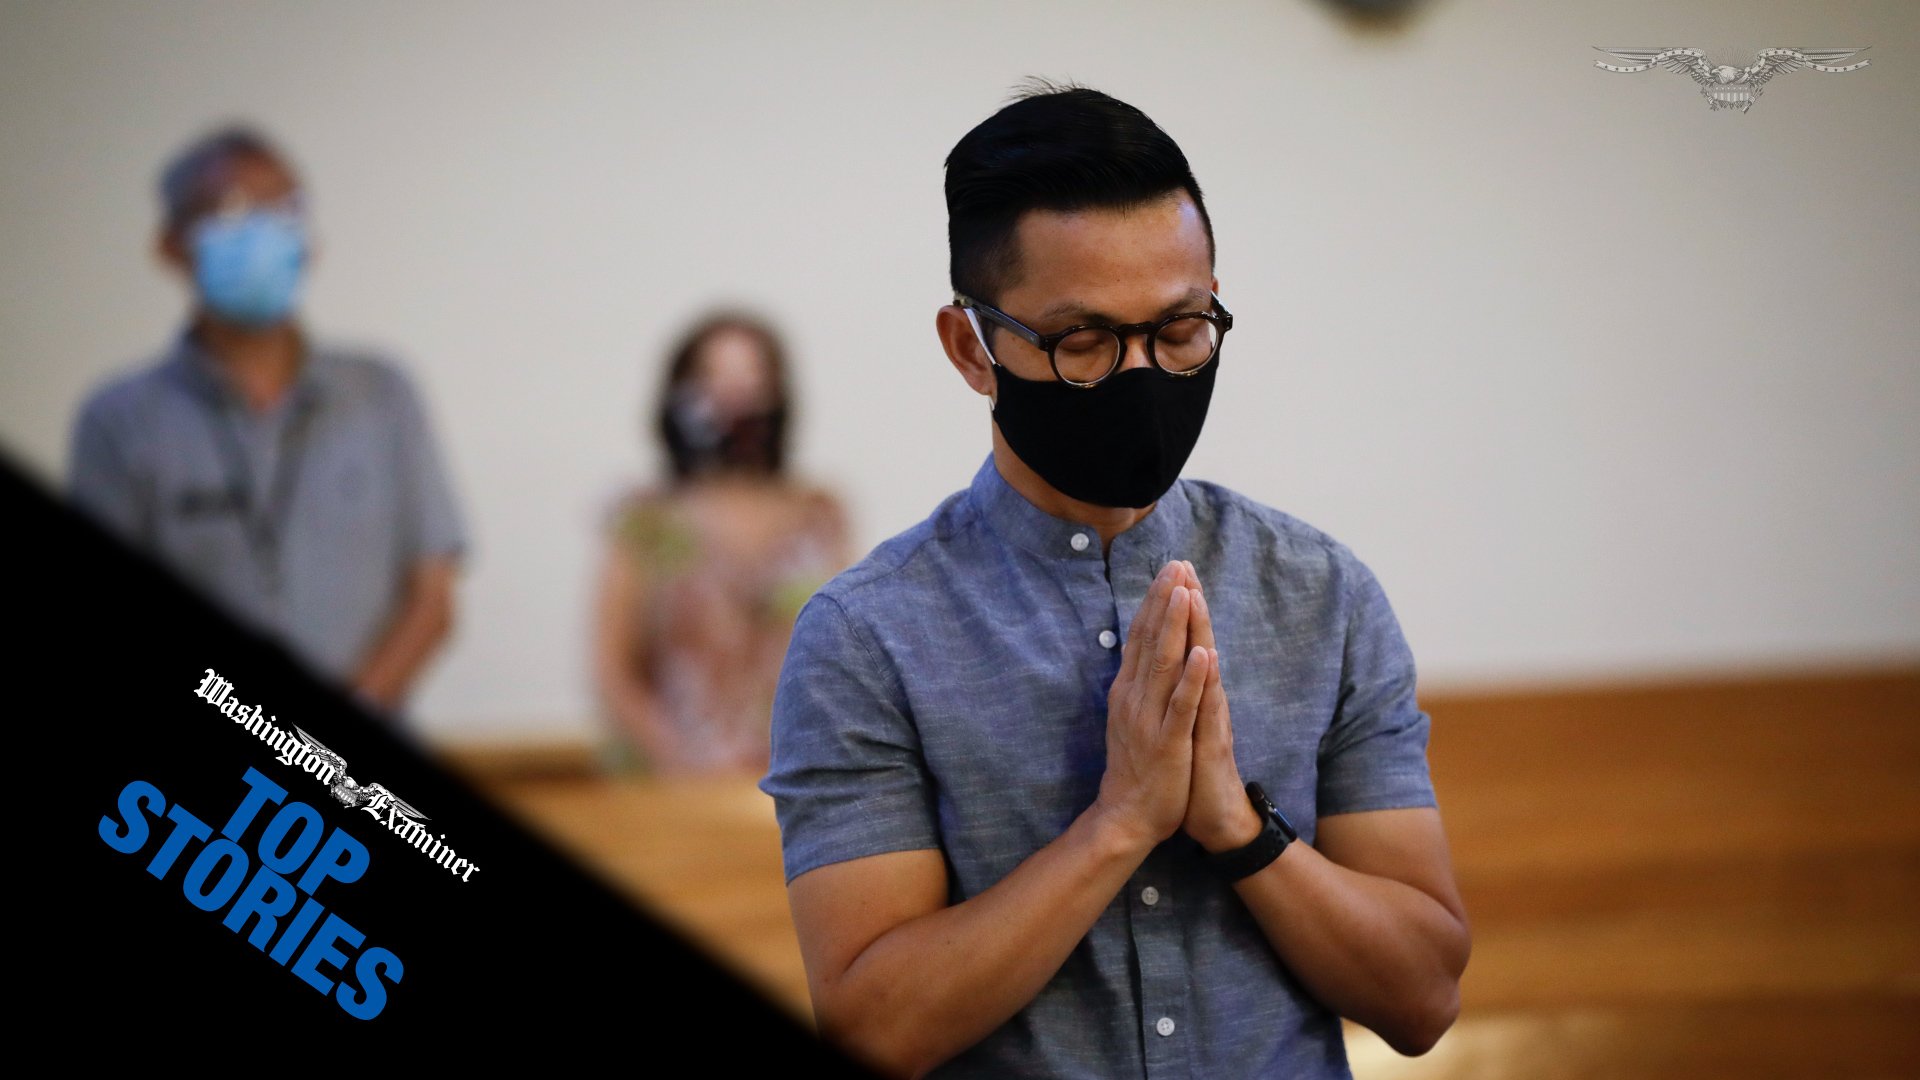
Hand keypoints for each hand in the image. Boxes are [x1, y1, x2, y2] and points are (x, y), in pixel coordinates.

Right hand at [1092, 562, 1210, 851]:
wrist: (1125, 816)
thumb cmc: (1134, 767)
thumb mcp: (1129, 716)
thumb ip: (1137, 683)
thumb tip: (1144, 650)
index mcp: (1127, 689)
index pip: (1141, 636)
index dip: (1156, 601)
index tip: (1169, 570)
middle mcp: (1134, 697)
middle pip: (1151, 640)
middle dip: (1165, 600)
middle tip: (1177, 564)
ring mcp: (1150, 718)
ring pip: (1165, 663)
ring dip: (1176, 626)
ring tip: (1186, 592)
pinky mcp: (1168, 741)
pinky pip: (1182, 705)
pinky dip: (1193, 677)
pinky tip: (1204, 652)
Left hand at [1175, 564, 1263, 853]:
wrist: (1214, 816)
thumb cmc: (1192, 770)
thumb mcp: (1176, 724)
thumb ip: (1175, 694)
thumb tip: (1161, 667)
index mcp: (1188, 692)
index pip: (1180, 642)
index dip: (1173, 608)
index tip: (1167, 571)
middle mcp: (1202, 698)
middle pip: (1195, 643)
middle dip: (1187, 604)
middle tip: (1182, 563)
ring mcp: (1209, 717)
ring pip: (1204, 667)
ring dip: (1199, 630)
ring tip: (1194, 593)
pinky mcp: (1211, 741)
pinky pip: (1207, 708)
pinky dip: (1206, 681)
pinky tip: (1207, 656)